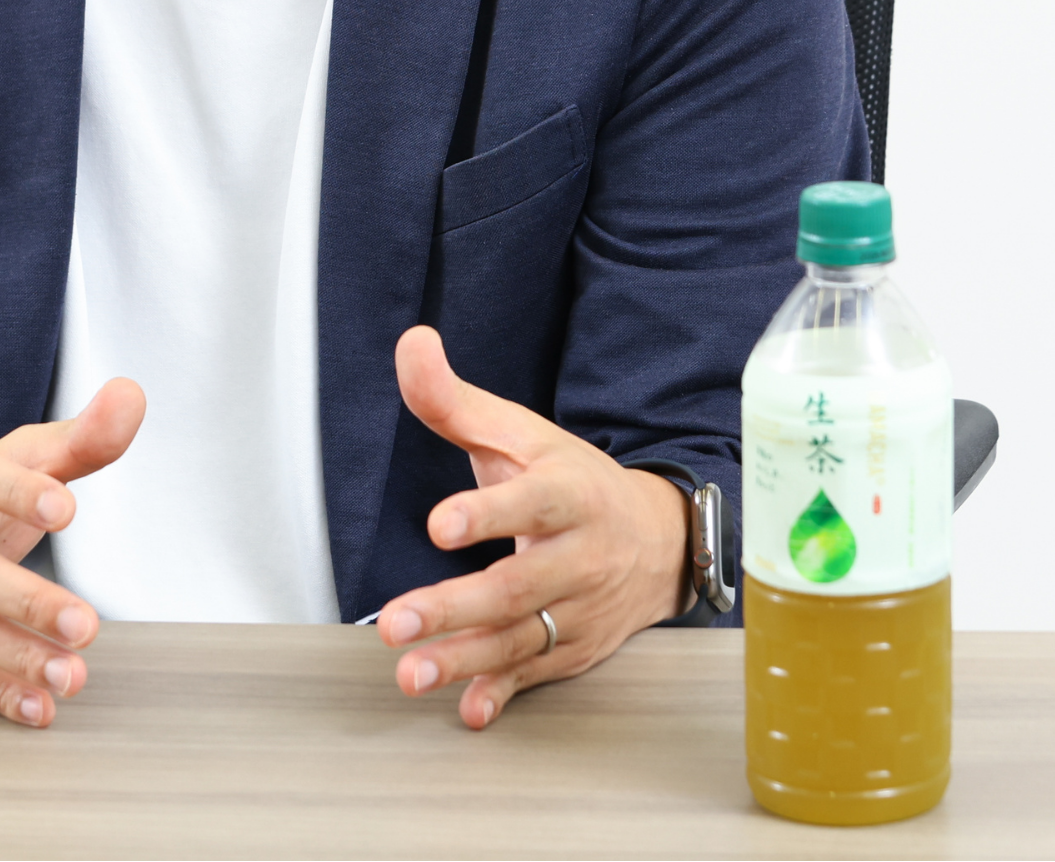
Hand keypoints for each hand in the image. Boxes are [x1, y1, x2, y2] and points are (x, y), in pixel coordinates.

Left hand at [375, 326, 688, 729]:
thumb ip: (455, 400)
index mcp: (567, 494)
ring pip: (520, 639)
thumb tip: (411, 344)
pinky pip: (535, 677)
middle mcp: (579, 557)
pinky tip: (468, 709)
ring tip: (410, 672)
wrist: (659, 538)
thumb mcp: (520, 434)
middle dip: (454, 606)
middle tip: (396, 621)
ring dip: (464, 661)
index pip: (530, 502)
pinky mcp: (573, 649)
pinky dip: (503, 696)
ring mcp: (579, 610)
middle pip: (517, 585)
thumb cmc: (571, 481)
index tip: (438, 525)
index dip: (487, 513)